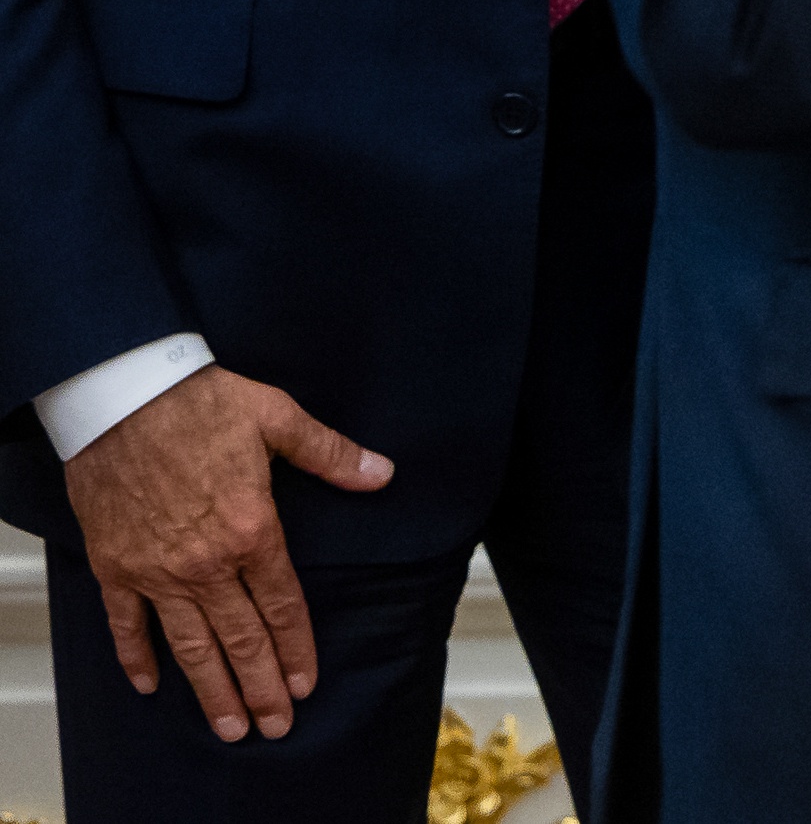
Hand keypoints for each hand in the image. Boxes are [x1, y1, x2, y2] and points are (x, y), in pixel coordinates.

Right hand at [61, 366, 391, 742]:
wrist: (122, 398)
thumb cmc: (201, 402)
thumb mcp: (279, 418)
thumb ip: (331, 454)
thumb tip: (381, 474)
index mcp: (251, 529)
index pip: (281, 604)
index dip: (296, 647)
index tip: (306, 683)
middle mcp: (204, 562)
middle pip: (239, 638)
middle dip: (261, 687)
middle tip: (276, 726)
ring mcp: (156, 569)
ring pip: (189, 644)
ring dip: (210, 689)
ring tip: (228, 727)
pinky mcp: (115, 566)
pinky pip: (126, 624)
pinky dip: (137, 657)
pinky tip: (153, 686)